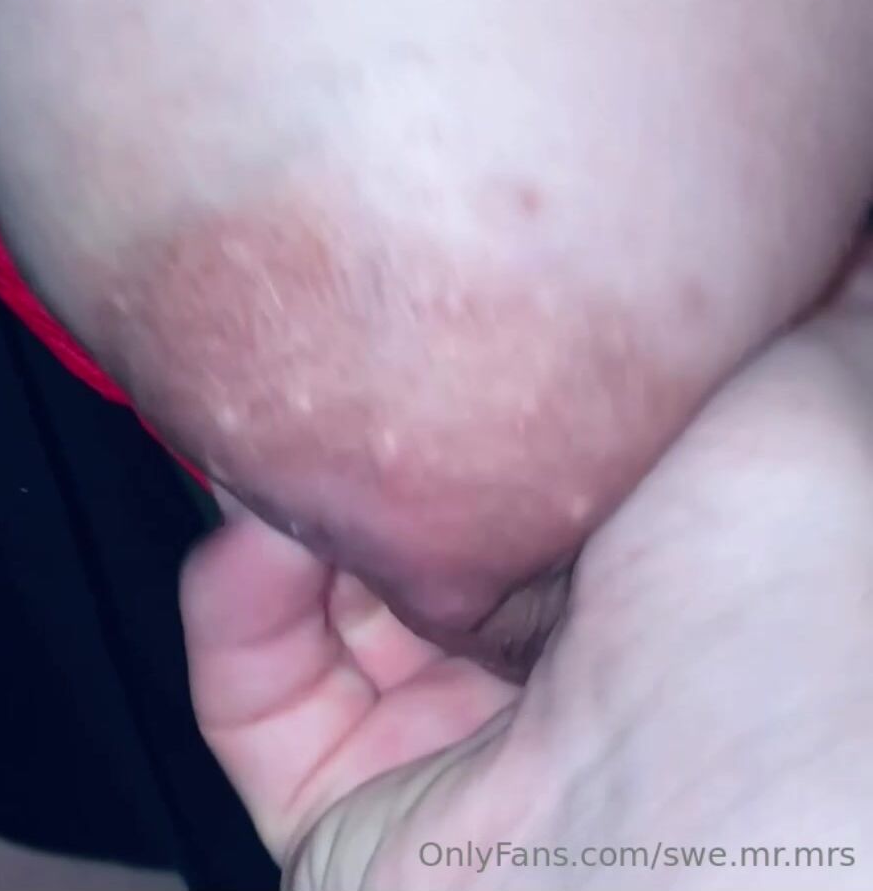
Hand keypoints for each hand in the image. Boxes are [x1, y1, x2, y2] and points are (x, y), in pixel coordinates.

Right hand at [181, 248, 872, 887]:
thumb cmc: (778, 620)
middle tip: (323, 346)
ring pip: (321, 588)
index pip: (535, 450)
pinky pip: (252, 687)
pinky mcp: (347, 809)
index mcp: (656, 567)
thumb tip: (826, 224)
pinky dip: (237, 597)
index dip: (477, 370)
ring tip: (284, 425)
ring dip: (290, 497)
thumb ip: (805, 300)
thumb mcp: (808, 397)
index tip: (427, 290)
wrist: (689, 846)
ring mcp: (450, 738)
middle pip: (420, 512)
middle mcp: (558, 657)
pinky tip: (260, 532)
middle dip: (365, 427)